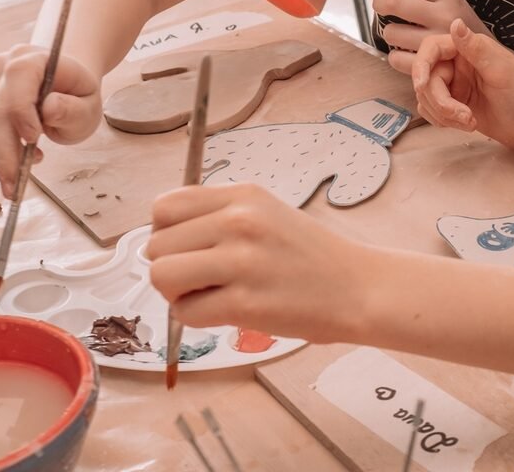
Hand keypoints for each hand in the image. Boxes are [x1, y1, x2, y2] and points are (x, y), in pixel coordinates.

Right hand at [0, 44, 101, 196]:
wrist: (62, 84)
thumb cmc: (76, 96)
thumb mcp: (88, 106)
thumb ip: (72, 109)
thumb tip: (49, 108)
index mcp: (34, 57)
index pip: (19, 79)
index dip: (22, 112)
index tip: (35, 140)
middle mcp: (2, 63)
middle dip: (7, 153)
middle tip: (18, 184)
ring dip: (2, 153)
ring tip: (33, 156)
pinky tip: (16, 149)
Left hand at [147, 183, 368, 343]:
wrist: (357, 287)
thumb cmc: (309, 256)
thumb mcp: (267, 213)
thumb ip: (218, 216)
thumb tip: (161, 238)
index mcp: (242, 196)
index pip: (164, 207)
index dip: (167, 233)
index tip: (188, 249)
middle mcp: (239, 221)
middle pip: (156, 245)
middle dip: (171, 267)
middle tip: (203, 278)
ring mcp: (241, 261)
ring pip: (163, 276)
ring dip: (178, 294)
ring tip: (211, 294)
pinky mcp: (244, 303)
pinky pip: (185, 312)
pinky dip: (197, 318)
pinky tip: (227, 311)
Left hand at [371, 0, 488, 74]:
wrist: (487, 58)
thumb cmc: (461, 26)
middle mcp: (444, 16)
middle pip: (394, 3)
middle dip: (380, 3)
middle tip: (380, 6)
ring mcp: (437, 42)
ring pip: (391, 32)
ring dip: (388, 32)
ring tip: (398, 32)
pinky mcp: (432, 66)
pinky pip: (396, 58)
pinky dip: (394, 56)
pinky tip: (403, 51)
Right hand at [411, 19, 513, 149]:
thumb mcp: (501, 71)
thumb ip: (475, 48)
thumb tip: (455, 22)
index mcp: (467, 49)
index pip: (431, 48)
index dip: (420, 65)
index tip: (421, 85)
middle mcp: (457, 65)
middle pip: (426, 78)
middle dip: (440, 101)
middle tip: (463, 115)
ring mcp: (454, 86)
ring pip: (426, 97)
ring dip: (443, 114)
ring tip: (470, 122)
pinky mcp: (453, 105)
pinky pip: (431, 111)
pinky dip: (442, 121)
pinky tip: (465, 125)